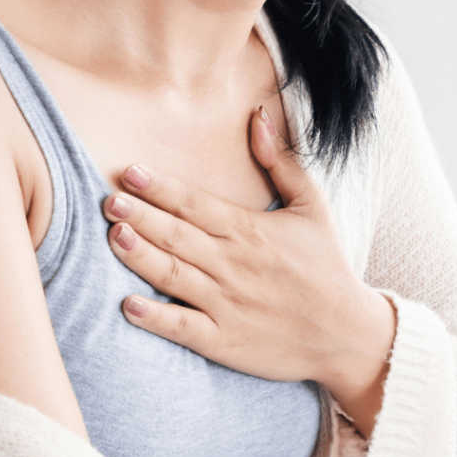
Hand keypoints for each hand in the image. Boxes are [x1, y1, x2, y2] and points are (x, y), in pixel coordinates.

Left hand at [103, 107, 395, 434]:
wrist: (348, 334)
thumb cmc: (326, 265)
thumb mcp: (312, 205)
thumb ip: (281, 161)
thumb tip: (257, 115)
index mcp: (249, 230)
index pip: (194, 203)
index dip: (159, 187)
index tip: (129, 172)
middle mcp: (232, 264)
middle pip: (176, 235)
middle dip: (139, 216)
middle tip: (108, 201)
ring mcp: (226, 304)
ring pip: (172, 276)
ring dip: (140, 256)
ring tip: (113, 236)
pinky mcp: (224, 341)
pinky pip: (183, 328)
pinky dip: (155, 318)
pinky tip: (128, 305)